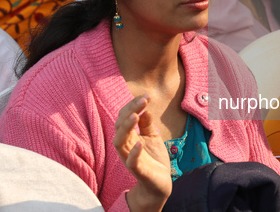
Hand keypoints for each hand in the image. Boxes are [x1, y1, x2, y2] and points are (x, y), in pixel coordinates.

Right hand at [113, 94, 171, 210]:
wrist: (160, 182)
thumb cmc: (153, 157)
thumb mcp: (152, 136)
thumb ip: (147, 124)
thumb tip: (146, 109)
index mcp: (128, 136)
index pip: (124, 117)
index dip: (133, 105)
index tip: (146, 96)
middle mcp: (125, 146)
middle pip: (119, 126)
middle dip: (129, 111)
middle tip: (143, 100)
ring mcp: (130, 158)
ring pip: (119, 142)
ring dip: (126, 128)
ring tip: (136, 116)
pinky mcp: (138, 170)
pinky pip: (131, 161)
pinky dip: (134, 152)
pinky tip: (140, 142)